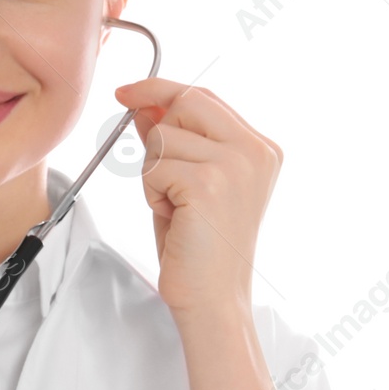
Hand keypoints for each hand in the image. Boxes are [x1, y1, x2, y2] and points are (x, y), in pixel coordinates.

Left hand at [113, 78, 282, 321]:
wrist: (213, 298)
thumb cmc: (200, 248)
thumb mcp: (187, 184)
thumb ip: (174, 143)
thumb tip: (146, 107)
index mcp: (260, 148)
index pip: (204, 97)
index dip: (162, 91)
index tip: (128, 92)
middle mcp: (254, 150)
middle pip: (186, 103)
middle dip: (155, 129)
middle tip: (150, 160)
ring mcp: (234, 164)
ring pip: (162, 138)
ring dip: (153, 175)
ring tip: (175, 208)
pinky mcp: (208, 183)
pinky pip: (154, 167)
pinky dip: (152, 194)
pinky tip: (173, 218)